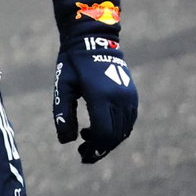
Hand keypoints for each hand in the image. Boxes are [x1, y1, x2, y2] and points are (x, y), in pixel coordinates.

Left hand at [53, 35, 137, 163]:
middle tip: (84, 154)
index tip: (83, 155)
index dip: (95, 148)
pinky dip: (117, 131)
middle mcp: (119, 98)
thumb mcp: (63, 86)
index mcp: (101, 96)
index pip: (104, 133)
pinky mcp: (132, 95)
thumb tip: (66, 141)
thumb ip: (63, 113)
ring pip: (124, 131)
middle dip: (101, 148)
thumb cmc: (73, 63)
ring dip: (109, 141)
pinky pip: (129, 121)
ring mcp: (129, 97)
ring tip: (88, 139)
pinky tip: (100, 128)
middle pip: (115, 135)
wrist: (94, 40)